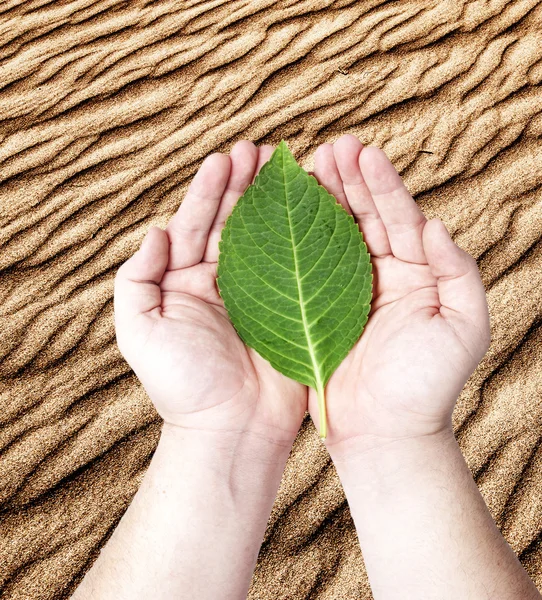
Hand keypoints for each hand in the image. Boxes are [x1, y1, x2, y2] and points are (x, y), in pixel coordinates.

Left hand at [114, 141, 305, 444]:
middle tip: (261, 151)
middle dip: (245, 184)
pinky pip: (298, 266)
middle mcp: (223, 281)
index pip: (197, 223)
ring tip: (286, 167)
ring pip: (266, 237)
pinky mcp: (292, 308)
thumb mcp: (139, 333)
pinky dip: (305, 236)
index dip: (210, 190)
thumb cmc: (183, 386)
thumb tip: (154, 232)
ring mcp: (260, 293)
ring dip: (275, 201)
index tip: (226, 157)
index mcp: (187, 281)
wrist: (231, 429)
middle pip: (234, 221)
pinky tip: (314, 209)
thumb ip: (136, 280)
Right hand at [309, 134, 489, 455]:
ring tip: (306, 166)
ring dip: (322, 200)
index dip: (381, 185)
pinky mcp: (319, 310)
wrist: (386, 432)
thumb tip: (436, 225)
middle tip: (327, 149)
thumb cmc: (428, 386)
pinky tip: (285, 215)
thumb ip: (459, 273)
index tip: (360, 152)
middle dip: (348, 181)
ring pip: (335, 236)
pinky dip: (299, 240)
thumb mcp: (464, 328)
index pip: (400, 218)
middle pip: (365, 218)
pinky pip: (309, 268)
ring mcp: (349, 291)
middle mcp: (384, 275)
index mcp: (418, 273)